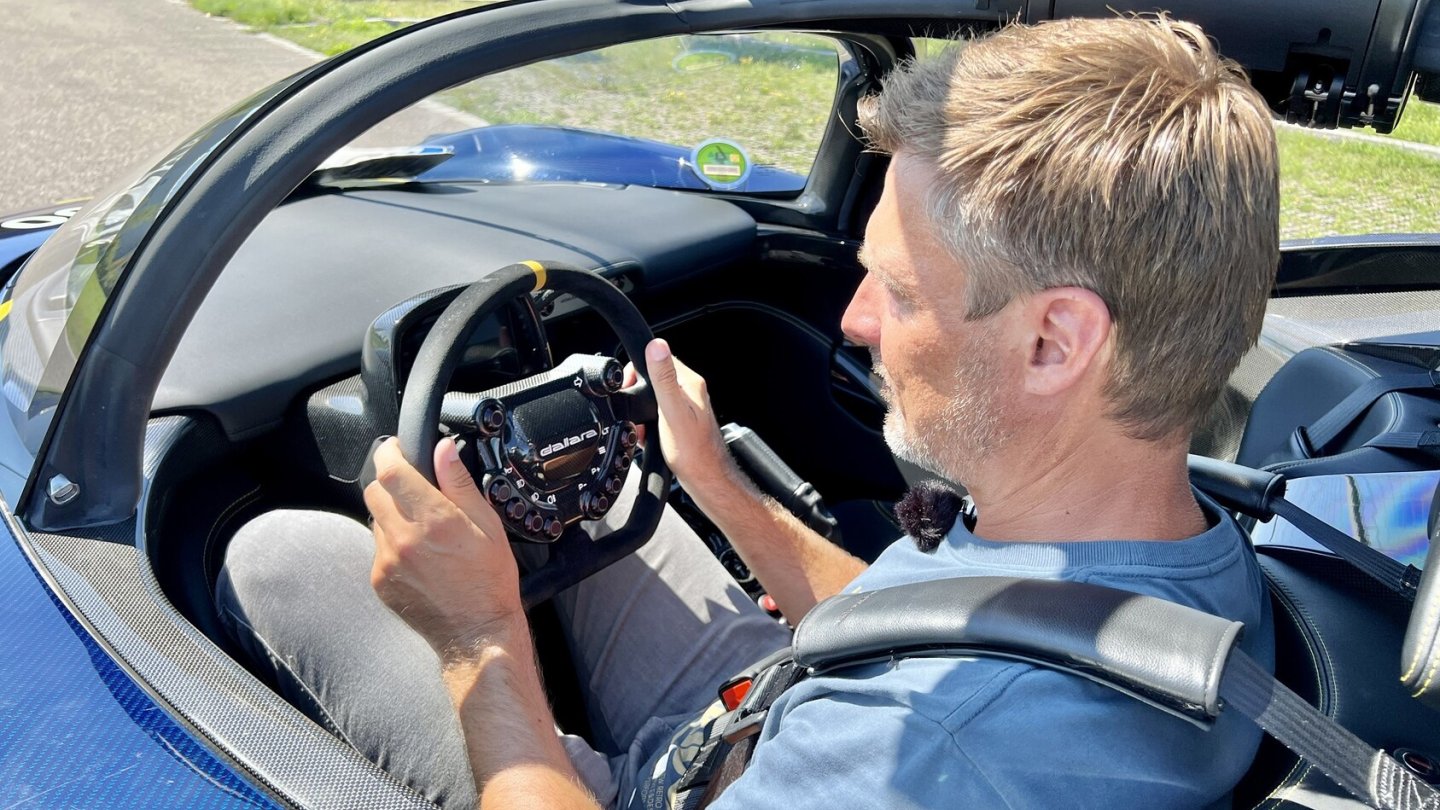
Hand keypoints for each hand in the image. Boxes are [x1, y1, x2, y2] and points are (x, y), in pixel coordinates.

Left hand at [366, 437, 523, 660]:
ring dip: (393, 514)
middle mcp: (403, 538)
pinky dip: (393, 544)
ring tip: (423, 529)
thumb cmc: (489, 581)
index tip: (397, 448)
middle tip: (414, 489)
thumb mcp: (488, 524)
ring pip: (376, 520)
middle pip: (374, 491)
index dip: (390, 451)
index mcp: (433, 519)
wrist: (476, 633)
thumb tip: (442, 449)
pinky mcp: (380, 581)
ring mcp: (387, 561)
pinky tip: (419, 555)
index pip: (390, 470)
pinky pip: (378, 548)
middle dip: (391, 482)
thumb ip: (460, 483)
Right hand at [627, 338, 736, 490]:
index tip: (629, 389)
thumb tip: (656, 345)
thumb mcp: (671, 411)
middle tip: (637, 417)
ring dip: (642, 413)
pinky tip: (649, 437)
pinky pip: (657, 414)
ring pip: (653, 398)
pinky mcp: (681, 421)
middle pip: (654, 379)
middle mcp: (690, 391)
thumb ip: (663, 378)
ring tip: (644, 430)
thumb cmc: (692, 452)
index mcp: (689, 383)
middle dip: (638, 396)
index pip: (658, 358)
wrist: (705, 480)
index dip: (638, 371)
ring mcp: (687, 406)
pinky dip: (648, 424)